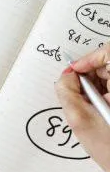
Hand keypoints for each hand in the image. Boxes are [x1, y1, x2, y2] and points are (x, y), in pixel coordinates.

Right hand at [57, 47, 109, 171]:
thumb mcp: (79, 119)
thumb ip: (66, 91)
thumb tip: (65, 77)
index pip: (108, 53)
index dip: (88, 58)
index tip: (75, 70)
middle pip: (109, 64)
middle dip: (91, 75)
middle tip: (81, 94)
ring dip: (98, 86)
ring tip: (93, 107)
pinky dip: (105, 94)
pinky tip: (101, 109)